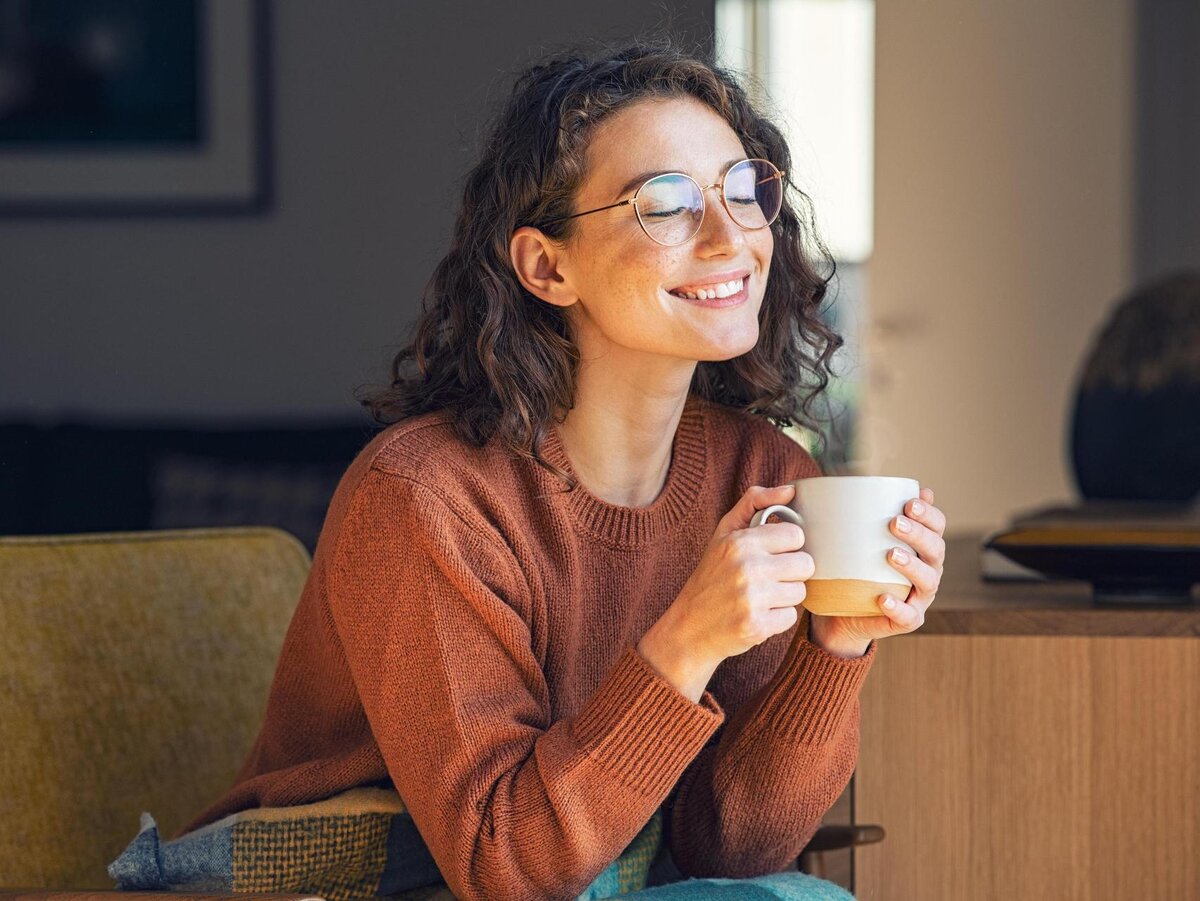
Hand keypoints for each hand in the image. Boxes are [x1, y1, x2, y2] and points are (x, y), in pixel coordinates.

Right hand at [637, 484, 813, 699]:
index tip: (771, 554)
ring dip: (785, 597)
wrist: (688, 628)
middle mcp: (746, 567)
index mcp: (740, 542)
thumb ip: (754, 503)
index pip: (796, 535)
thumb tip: (790, 489)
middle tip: (768, 578)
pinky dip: (777, 619)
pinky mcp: (757, 626)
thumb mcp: (724, 533)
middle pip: (805, 564)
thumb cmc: (711, 576)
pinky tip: (757, 615)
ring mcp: (752, 598)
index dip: (787, 546)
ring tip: (760, 597)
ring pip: (800, 592)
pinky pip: (791, 617)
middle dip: (790, 573)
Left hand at [808, 487, 946, 657]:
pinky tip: (884, 598)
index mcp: (922, 547)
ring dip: (912, 566)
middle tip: (894, 523)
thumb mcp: (857, 538)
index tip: (909, 502)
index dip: (929, 514)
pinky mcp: (907, 620)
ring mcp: (919, 597)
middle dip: (919, 534)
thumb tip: (856, 477)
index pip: (937, 526)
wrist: (843, 612)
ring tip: (891, 554)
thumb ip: (864, 513)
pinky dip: (898, 607)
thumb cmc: (854, 567)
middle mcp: (928, 570)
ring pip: (928, 581)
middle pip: (936, 550)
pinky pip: (908, 615)